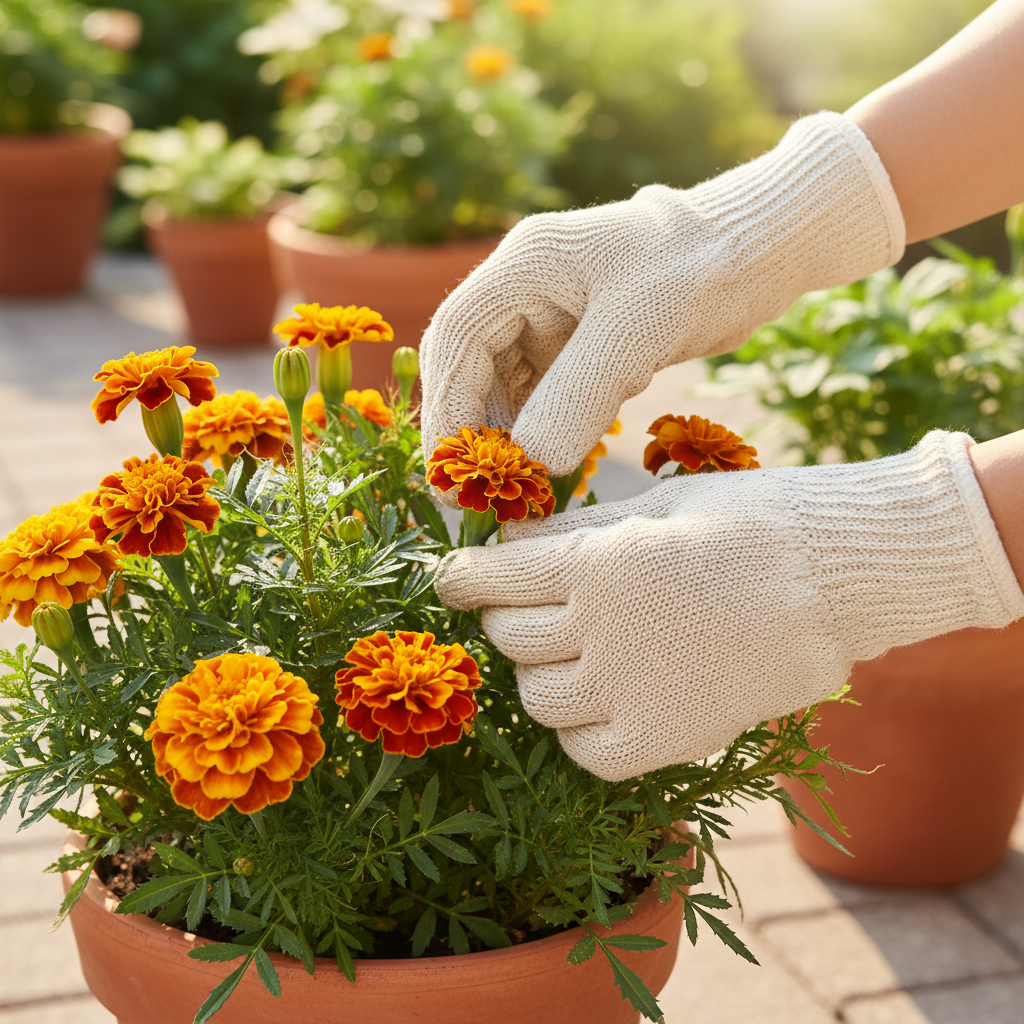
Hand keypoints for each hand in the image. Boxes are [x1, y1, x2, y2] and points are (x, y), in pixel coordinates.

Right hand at [420, 112, 904, 485]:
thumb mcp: (637, 331)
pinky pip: (544, 395)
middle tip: (481, 492)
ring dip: (508, 436)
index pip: (456, 336)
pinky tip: (553, 465)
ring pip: (506, 386)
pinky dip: (543, 432)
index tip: (454, 466)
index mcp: (525, 263)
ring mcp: (553, 317)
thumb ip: (578, 394)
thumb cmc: (702, 268)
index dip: (447, 403)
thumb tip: (531, 463)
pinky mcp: (581, 345)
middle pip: (471, 364)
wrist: (761, 252)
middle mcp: (527, 288)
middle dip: (472, 427)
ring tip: (518, 488)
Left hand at [435, 433, 1023, 780]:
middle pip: (508, 637)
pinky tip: (603, 702)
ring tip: (575, 653)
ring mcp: (626, 693)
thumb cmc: (751, 524)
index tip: (452, 577)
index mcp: (592, 564)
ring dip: (540, 673)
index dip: (461, 577)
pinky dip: (579, 730)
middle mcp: (596, 631)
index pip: (491, 577)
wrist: (836, 580)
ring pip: (535, 697)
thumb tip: (513, 543)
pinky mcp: (661, 741)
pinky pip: (584, 751)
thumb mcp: (656, 507)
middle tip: (537, 604)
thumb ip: (577, 532)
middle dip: (510, 616)